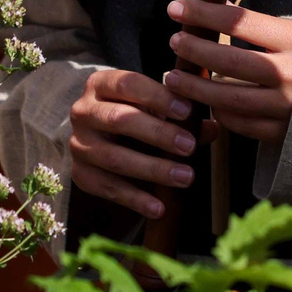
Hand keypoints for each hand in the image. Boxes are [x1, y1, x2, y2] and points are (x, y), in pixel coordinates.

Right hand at [68, 69, 196, 219]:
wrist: (98, 137)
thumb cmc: (135, 114)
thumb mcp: (154, 107)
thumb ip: (181, 116)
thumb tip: (212, 128)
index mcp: (101, 84)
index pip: (128, 84)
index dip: (158, 97)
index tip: (187, 111)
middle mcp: (83, 111)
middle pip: (119, 120)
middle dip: (157, 134)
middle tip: (189, 146)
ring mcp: (79, 144)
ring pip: (114, 158)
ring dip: (153, 169)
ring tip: (185, 177)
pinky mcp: (80, 174)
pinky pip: (108, 188)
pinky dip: (135, 199)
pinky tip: (160, 207)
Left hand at [161, 1, 291, 148]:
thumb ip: (259, 28)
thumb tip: (215, 12)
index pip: (238, 21)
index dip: (202, 13)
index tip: (176, 7)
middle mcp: (291, 73)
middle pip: (227, 60)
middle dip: (193, 50)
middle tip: (175, 42)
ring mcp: (286, 107)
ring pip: (226, 98)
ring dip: (193, 87)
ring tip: (173, 78)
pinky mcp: (282, 133)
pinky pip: (238, 123)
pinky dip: (217, 112)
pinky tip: (206, 102)